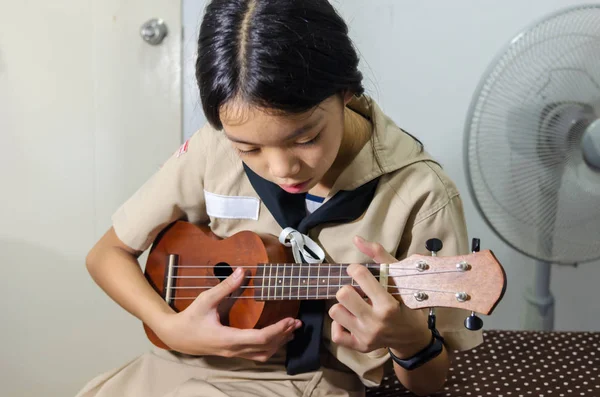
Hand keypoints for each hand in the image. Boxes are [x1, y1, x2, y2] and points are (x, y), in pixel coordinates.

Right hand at [153, 267, 301, 361]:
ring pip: (262, 355)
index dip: (277, 330)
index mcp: (228, 338)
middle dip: (283, 335)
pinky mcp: (233, 353)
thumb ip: (225, 287)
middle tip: (297, 322)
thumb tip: (242, 271)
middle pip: (265, 348)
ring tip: (292, 330)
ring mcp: (233, 354)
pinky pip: (256, 354)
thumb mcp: (206, 300)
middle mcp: (233, 350)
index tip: (290, 320)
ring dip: (279, 343)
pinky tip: (277, 337)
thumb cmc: (190, 318)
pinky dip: (270, 347)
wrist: (177, 337)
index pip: (259, 338)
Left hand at [328, 236, 430, 357]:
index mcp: (387, 304)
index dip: (355, 269)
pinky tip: (349, 319)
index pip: (360, 276)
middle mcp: (375, 322)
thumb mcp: (399, 278)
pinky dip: (339, 325)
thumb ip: (379, 256)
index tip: (358, 272)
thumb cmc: (406, 303)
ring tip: (354, 305)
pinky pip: (336, 334)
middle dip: (347, 288)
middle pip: (342, 294)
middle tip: (356, 291)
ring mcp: (366, 336)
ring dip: (342, 306)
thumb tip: (356, 239)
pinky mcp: (359, 346)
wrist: (412, 337)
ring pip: (335, 312)